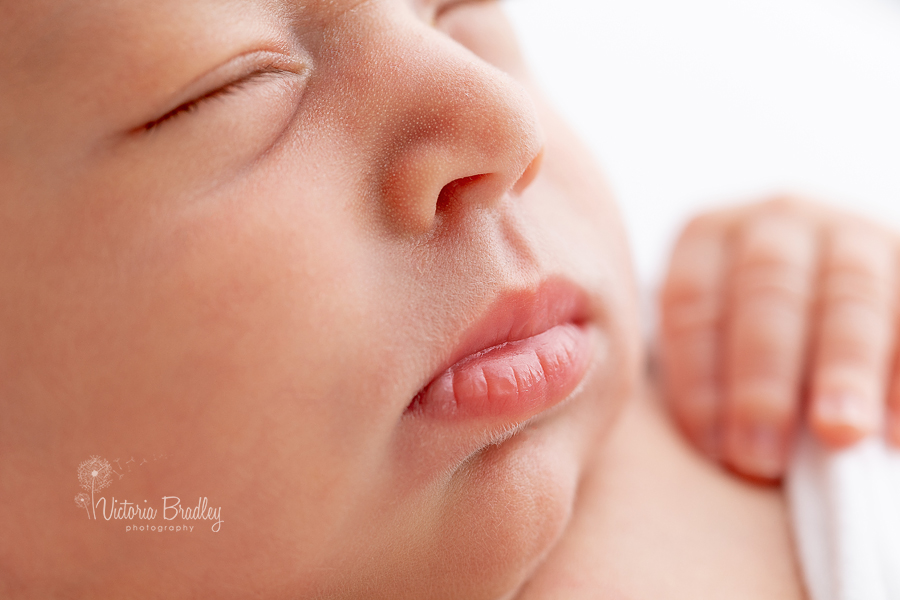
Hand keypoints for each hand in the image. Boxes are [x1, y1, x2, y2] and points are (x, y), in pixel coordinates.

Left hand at [659, 197, 899, 478]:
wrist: (818, 305)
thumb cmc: (745, 346)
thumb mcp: (710, 352)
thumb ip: (706, 389)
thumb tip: (728, 453)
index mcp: (709, 239)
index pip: (693, 300)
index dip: (699, 375)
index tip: (713, 446)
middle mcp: (779, 223)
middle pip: (769, 290)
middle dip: (764, 376)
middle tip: (763, 454)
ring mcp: (853, 234)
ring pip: (851, 295)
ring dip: (844, 369)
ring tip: (838, 432)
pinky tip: (893, 433)